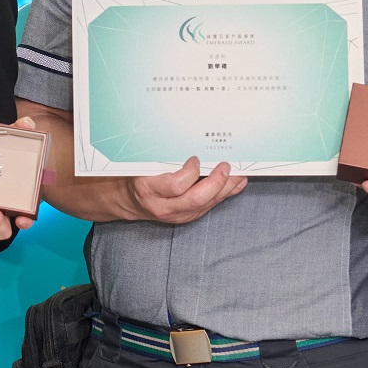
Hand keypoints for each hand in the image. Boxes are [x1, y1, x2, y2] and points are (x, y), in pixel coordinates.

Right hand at [125, 157, 245, 224]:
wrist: (129, 201)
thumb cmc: (136, 178)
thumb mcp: (141, 166)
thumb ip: (161, 160)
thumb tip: (189, 149)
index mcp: (148, 189)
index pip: (175, 185)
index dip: (190, 172)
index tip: (196, 159)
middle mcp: (162, 206)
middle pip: (196, 199)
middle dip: (216, 182)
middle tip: (225, 166)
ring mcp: (176, 215)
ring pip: (206, 204)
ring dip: (225, 188)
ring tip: (238, 174)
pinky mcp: (186, 217)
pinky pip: (209, 206)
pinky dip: (224, 194)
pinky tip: (234, 184)